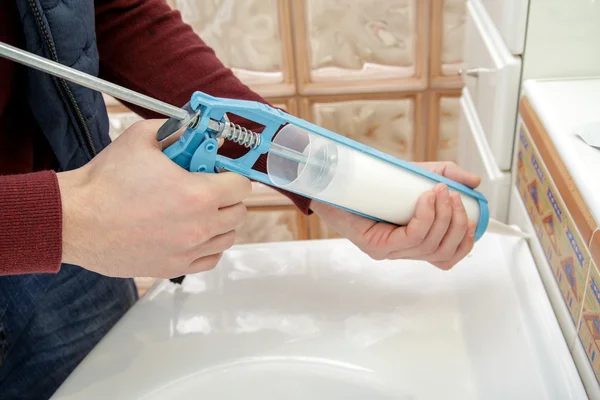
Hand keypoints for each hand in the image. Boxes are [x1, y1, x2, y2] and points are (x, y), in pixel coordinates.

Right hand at [57, 119, 250, 277]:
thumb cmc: (104, 183)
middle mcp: (199, 227)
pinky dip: (209, 246)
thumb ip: (177, 130)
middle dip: (228, 196)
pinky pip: (210, 259)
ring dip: (221, 221)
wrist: (75, 220)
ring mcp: (187, 251)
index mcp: (198, 195)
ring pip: (228, 237)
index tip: (221, 171)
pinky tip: (193, 232)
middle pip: (239, 212)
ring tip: (199, 210)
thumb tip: (197, 130)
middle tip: (209, 187)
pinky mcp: (173, 267)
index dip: (232, 174)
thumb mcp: (142, 138)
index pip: (241, 186)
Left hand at [310, 162, 480, 269]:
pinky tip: (426, 199)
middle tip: (453, 195)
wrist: (335, 183)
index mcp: (413, 242)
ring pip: (429, 244)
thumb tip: (474, 183)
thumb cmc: (373, 182)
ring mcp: (388, 252)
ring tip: (439, 191)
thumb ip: (445, 175)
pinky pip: (411, 238)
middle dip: (457, 223)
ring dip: (442, 216)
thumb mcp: (416, 176)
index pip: (447, 257)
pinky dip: (425, 218)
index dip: (465, 241)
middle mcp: (401, 252)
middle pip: (443, 252)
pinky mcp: (376, 246)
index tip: (472, 215)